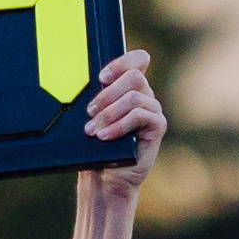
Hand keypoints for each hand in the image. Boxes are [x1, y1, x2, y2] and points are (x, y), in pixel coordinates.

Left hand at [82, 50, 163, 195]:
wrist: (106, 177)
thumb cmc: (97, 147)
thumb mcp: (93, 119)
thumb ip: (96, 99)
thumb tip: (82, 83)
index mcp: (130, 88)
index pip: (138, 60)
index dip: (121, 63)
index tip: (101, 78)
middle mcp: (144, 96)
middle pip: (134, 76)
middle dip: (108, 93)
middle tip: (90, 111)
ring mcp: (153, 111)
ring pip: (134, 97)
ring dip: (110, 113)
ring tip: (94, 130)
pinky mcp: (157, 126)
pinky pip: (140, 115)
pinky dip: (119, 125)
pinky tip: (106, 136)